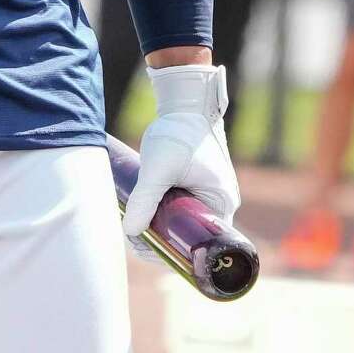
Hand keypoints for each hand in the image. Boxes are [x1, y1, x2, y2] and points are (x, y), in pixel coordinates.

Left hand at [122, 65, 239, 263]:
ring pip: (184, 220)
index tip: (145, 248)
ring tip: (133, 220)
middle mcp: (221, 203)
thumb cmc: (179, 132)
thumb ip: (145, 199)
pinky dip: (164, 208)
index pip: (199, 245)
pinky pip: (182, 205)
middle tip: (133, 235)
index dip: (172, 253)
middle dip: (162, 238)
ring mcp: (210, 192)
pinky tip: (143, 208)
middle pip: (190, 235)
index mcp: (222, 205)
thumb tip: (130, 232)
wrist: (186, 99)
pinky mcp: (199, 181)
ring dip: (161, 223)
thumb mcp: (159, 167)